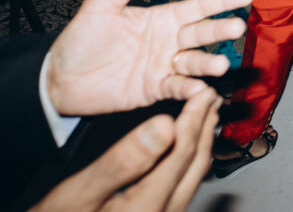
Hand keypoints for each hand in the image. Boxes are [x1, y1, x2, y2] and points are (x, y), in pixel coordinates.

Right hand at [31, 88, 220, 211]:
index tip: (205, 91)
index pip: (183, 152)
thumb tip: (164, 125)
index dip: (196, 118)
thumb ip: (124, 159)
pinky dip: (186, 162)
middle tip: (211, 98)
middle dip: (204, 127)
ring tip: (202, 119)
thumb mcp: (80, 192)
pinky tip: (179, 155)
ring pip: (191, 176)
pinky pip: (181, 187)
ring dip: (199, 144)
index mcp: (149, 204)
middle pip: (194, 164)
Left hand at [45, 0, 252, 116]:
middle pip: (203, 33)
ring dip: (209, 63)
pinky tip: (197, 88)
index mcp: (162, 17)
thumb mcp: (103, 4)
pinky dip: (189, 88)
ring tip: (219, 65)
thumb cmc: (80, 39)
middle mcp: (169, 41)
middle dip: (221, 30)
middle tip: (237, 27)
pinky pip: (177, 87)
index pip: (200, 6)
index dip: (223, 0)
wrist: (59, 79)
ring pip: (194, 62)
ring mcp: (163, 66)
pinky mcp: (154, 90)